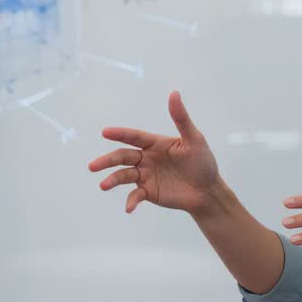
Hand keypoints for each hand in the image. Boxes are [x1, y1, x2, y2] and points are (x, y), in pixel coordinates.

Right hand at [88, 91, 220, 213]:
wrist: (208, 191)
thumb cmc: (203, 163)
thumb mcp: (194, 140)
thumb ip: (181, 119)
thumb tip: (174, 93)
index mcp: (155, 144)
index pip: (134, 137)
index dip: (120, 134)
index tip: (105, 132)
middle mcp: (146, 158)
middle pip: (123, 156)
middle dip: (108, 160)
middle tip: (93, 166)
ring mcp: (146, 176)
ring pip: (124, 175)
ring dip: (113, 180)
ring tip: (103, 185)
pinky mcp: (148, 192)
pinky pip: (135, 195)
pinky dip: (131, 201)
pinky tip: (129, 208)